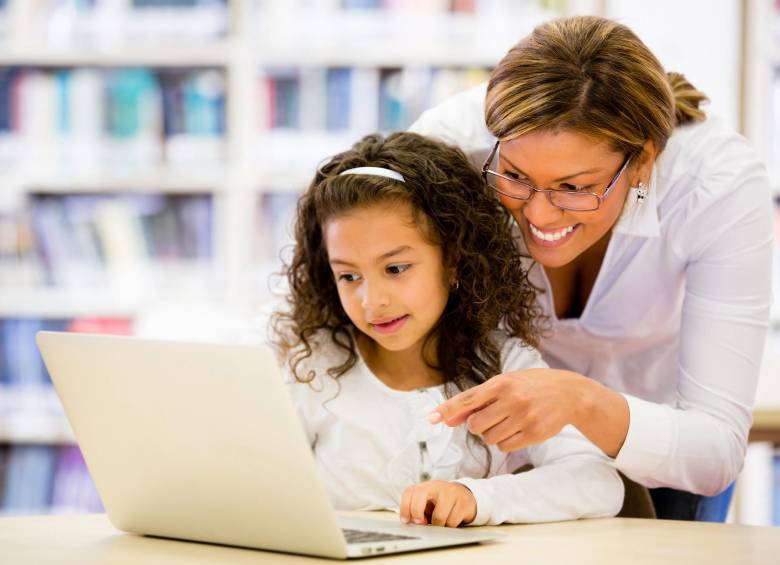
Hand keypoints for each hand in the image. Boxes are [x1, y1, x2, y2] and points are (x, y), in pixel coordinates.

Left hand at [399, 480, 476, 526]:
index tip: (405, 521)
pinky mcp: (463, 502)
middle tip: (420, 523)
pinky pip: (452, 522)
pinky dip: (449, 527)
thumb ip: (417, 510)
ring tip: (440, 522)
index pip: (409, 492)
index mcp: (425, 486)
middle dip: (417, 511)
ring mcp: (451, 492)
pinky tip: (451, 521)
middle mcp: (437, 486)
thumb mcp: (427, 503)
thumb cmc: (441, 502)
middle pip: (420, 493)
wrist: (464, 496)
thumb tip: (411, 522)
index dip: (404, 507)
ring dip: (437, 526)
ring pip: (439, 516)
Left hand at [428, 369, 584, 451]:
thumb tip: (449, 420)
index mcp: (502, 383)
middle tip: (492, 417)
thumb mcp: (505, 384)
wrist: (570, 393)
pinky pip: (505, 447)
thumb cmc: (531, 386)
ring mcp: (524, 418)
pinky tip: (518, 429)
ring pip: (489, 439)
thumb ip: (477, 401)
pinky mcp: (534, 434)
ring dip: (492, 434)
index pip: (468, 399)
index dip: (447, 410)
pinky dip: (506, 442)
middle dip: (477, 425)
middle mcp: (512, 400)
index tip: (431, 419)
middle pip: (475, 425)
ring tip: (509, 420)